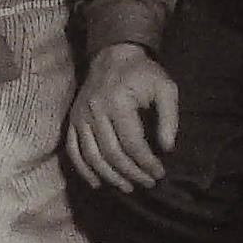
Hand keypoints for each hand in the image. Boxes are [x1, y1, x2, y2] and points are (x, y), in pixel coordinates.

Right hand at [65, 43, 179, 191]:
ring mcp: (80, 116)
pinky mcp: (73, 119)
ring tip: (128, 187)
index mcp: (118, 102)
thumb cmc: (143, 73)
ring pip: (92, 156)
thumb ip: (169, 118)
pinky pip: (73, 150)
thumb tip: (167, 148)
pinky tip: (97, 183)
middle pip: (112, 153)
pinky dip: (83, 170)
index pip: (132, 143)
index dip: (147, 163)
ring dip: (110, 176)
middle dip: (132, 173)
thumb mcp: (165, 88)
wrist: (113, 55)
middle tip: (148, 183)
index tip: (160, 173)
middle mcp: (95, 110)